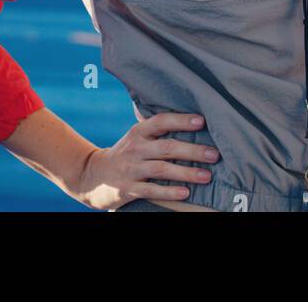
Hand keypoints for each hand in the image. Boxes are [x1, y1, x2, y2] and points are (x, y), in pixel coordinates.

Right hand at [69, 112, 218, 210]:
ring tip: (207, 176)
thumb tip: (193, 116)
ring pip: (162, 169)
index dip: (181, 120)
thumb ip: (157, 127)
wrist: (93, 176)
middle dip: (193, 150)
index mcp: (139, 132)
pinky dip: (170, 191)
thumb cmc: (126, 152)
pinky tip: (186, 192)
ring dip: (187, 172)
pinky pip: (152, 190)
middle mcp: (135, 148)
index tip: (202, 121)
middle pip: (167, 147)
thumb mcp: (136, 136)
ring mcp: (131, 169)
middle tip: (214, 154)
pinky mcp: (128, 188)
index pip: (161, 122)